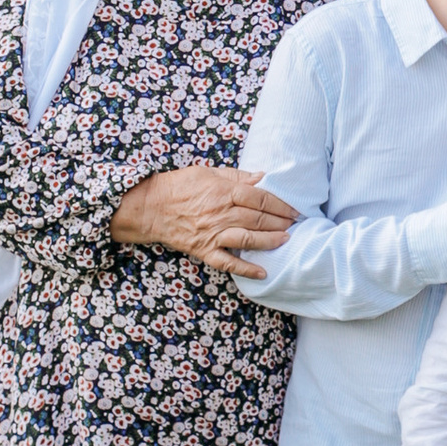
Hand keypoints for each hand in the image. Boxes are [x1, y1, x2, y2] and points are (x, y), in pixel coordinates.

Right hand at [112, 167, 296, 279]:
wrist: (151, 208)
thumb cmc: (180, 186)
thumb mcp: (208, 173)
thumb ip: (237, 176)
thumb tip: (262, 177)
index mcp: (223, 192)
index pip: (260, 198)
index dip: (280, 204)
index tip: (294, 208)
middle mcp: (221, 213)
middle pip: (258, 218)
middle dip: (280, 221)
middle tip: (295, 223)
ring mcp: (213, 234)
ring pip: (248, 239)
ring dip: (270, 241)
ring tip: (286, 240)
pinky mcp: (204, 250)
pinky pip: (228, 262)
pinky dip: (246, 269)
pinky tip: (263, 272)